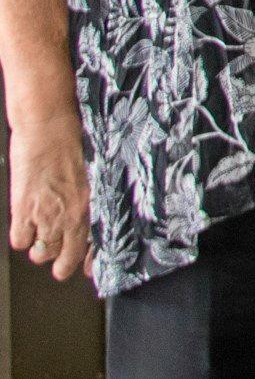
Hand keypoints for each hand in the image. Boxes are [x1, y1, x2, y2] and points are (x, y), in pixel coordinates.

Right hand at [8, 111, 91, 282]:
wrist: (49, 125)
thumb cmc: (75, 139)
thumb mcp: (95, 169)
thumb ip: (93, 193)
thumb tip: (92, 208)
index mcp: (94, 203)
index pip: (97, 244)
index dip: (89, 259)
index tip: (86, 266)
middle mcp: (72, 214)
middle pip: (66, 257)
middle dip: (62, 264)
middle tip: (60, 265)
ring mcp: (47, 215)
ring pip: (41, 253)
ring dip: (40, 248)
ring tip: (41, 239)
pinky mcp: (23, 210)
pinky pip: (20, 241)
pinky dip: (21, 237)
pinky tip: (25, 226)